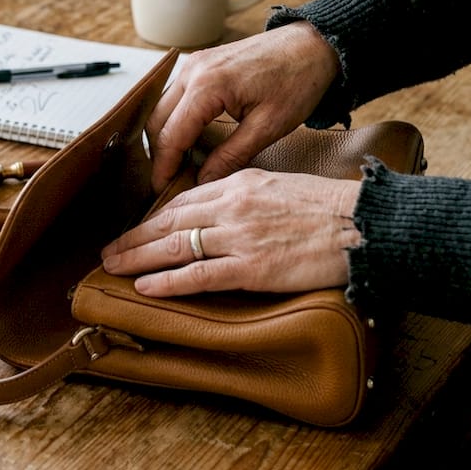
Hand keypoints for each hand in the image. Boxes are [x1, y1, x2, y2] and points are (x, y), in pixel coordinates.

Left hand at [101, 169, 361, 296]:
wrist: (362, 225)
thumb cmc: (330, 209)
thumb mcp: (280, 186)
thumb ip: (247, 196)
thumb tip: (220, 210)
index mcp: (241, 183)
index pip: (184, 199)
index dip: (154, 217)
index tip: (137, 229)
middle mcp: (233, 206)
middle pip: (169, 220)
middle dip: (134, 237)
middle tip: (108, 250)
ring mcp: (240, 237)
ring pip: (175, 246)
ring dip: (138, 257)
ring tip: (114, 267)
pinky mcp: (252, 268)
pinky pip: (199, 275)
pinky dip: (168, 281)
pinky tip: (146, 286)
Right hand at [149, 20, 339, 190]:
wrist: (313, 45)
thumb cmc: (297, 81)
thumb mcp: (267, 127)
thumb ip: (231, 156)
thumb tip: (204, 182)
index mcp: (207, 86)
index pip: (170, 136)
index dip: (164, 168)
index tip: (163, 191)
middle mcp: (193, 71)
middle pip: (157, 122)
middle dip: (160, 155)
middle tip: (171, 183)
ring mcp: (194, 64)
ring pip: (162, 109)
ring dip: (166, 138)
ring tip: (181, 166)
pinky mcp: (200, 64)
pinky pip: (176, 97)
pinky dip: (176, 121)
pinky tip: (191, 141)